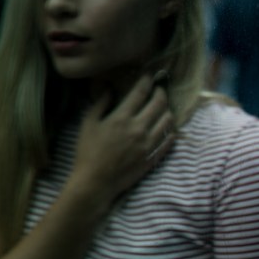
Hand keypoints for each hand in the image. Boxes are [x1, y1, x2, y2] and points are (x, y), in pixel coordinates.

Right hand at [71, 74, 175, 200]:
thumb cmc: (88, 152)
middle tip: (158, 89)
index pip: (140, 92)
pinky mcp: (153, 157)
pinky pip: (169, 140)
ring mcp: (148, 144)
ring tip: (162, 108)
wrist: (95, 182)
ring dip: (167, 110)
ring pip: (168, 120)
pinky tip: (165, 128)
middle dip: (160, 92)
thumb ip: (101, 103)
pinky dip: (170, 131)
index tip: (148, 76)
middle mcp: (139, 128)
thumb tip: (109, 87)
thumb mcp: (89, 124)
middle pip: (159, 103)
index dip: (146, 81)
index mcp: (122, 118)